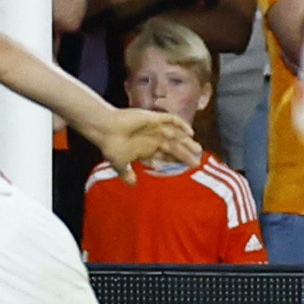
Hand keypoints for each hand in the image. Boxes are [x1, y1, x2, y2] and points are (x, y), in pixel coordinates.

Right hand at [85, 104, 199, 177]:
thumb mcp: (119, 164)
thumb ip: (126, 174)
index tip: (187, 168)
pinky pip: (171, 120)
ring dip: (186, 142)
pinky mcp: (153, 118)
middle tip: (197, 162)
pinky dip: (181, 125)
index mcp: (147, 149)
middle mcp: (153, 138)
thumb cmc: (111, 146)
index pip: (166, 156)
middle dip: (185, 154)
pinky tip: (190, 132)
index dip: (176, 161)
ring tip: (198, 149)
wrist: (105, 129)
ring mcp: (154, 128)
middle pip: (174, 147)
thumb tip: (132, 185)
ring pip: (175, 135)